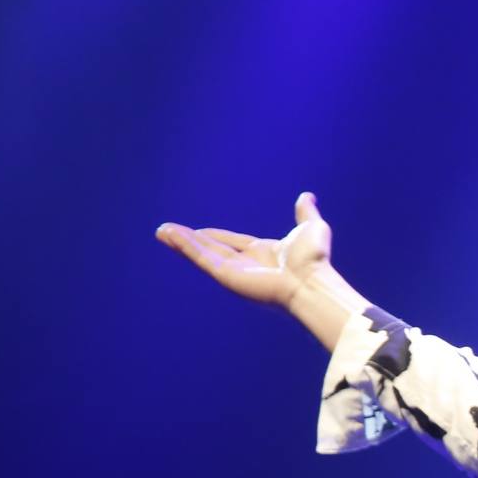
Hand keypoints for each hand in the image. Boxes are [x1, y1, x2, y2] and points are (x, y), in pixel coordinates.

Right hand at [156, 191, 334, 307]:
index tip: (198, 231)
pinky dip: (186, 246)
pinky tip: (170, 236)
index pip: (232, 242)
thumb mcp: (310, 227)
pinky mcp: (227, 276)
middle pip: (211, 249)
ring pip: (202, 254)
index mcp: (263, 253)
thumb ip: (305, 212)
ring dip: (181, 242)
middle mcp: (247, 263)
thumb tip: (307, 197)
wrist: (313, 280)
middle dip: (189, 240)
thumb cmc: (315, 261)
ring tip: (162, 232)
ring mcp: (235, 271)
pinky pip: (202, 258)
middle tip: (168, 232)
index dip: (214, 236)